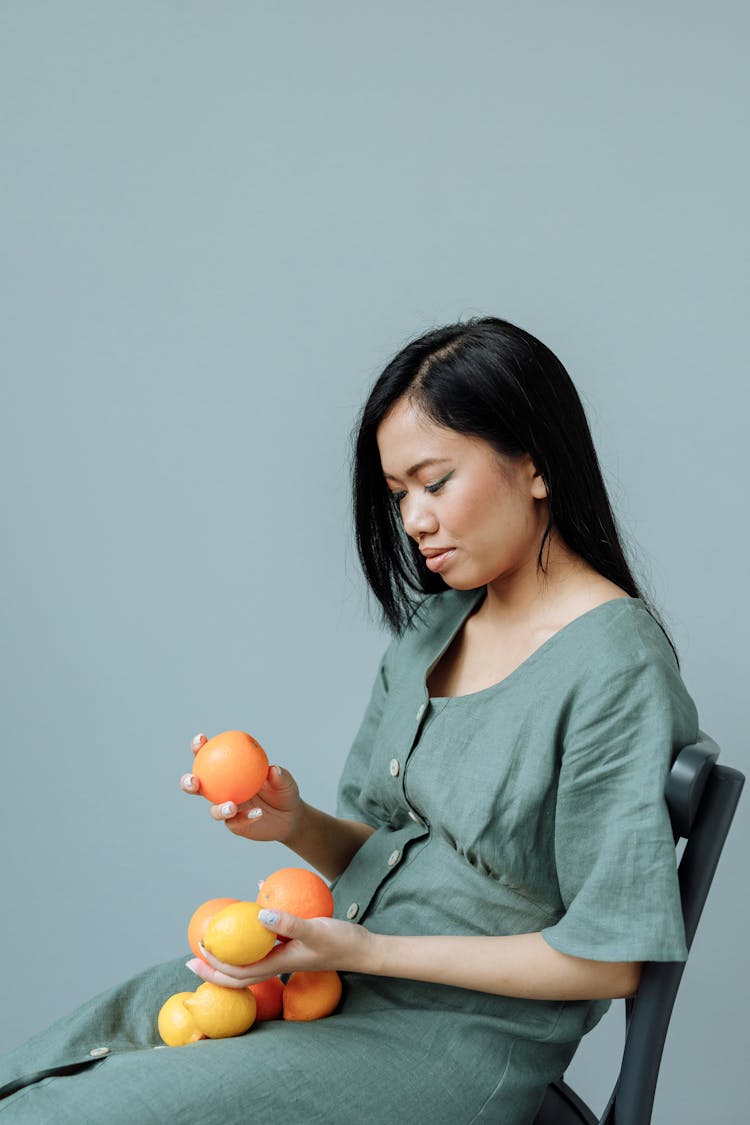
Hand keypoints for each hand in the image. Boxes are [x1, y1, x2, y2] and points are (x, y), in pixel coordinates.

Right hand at [180, 732, 302, 843]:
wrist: (290, 816)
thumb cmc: (284, 791)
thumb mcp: (285, 781)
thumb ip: (279, 775)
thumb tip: (273, 769)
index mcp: (230, 772)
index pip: (209, 757)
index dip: (199, 748)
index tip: (201, 740)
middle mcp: (223, 790)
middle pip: (199, 787)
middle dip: (188, 782)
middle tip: (193, 780)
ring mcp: (227, 809)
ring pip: (214, 810)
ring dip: (219, 808)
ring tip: (231, 806)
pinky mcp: (235, 826)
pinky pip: (236, 822)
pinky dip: (245, 818)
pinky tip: (257, 814)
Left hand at [185, 911, 376, 988]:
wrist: (365, 949)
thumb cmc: (341, 941)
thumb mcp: (315, 929)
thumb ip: (288, 923)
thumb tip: (258, 916)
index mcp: (279, 963)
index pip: (239, 974)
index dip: (216, 968)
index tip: (198, 955)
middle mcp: (280, 962)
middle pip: (240, 973)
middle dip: (215, 968)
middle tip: (195, 956)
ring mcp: (288, 955)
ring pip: (252, 959)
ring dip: (232, 954)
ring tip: (217, 940)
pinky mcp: (296, 944)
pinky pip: (269, 939)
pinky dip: (257, 928)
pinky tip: (258, 904)